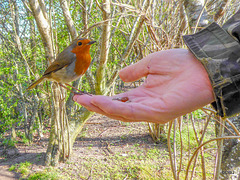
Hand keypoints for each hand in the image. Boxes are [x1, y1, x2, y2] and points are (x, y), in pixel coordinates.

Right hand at [73, 49, 213, 123]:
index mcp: (144, 95)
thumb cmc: (180, 64)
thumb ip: (135, 71)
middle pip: (117, 110)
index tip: (84, 95)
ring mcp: (152, 111)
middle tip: (79, 100)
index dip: (101, 99)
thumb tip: (119, 76)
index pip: (118, 100)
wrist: (202, 66)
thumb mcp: (151, 64)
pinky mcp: (159, 113)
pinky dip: (116, 108)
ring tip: (86, 101)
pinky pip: (133, 113)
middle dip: (97, 105)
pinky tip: (102, 102)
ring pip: (122, 114)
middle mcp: (146, 105)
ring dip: (102, 108)